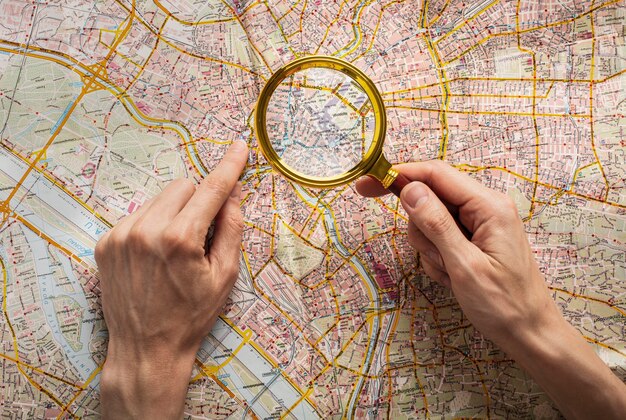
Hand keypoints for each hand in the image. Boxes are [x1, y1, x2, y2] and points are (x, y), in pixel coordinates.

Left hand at [95, 140, 247, 418]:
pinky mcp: (106, 243)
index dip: (228, 167)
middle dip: (198, 201)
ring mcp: (121, 235)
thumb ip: (231, 228)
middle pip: (182, 186)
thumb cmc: (192, 316)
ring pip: (159, 199)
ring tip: (174, 249)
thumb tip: (233, 192)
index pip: (210, 190)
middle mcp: (146, 230)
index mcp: (180, 239)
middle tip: (202, 233)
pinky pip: (138, 214)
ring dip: (174, 212)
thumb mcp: (224, 276)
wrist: (146, 349)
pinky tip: (154, 255)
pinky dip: (152, 225)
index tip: (240, 148)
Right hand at [357, 160, 625, 418]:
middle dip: (421, 228)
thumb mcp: (464, 265)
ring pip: (430, 220)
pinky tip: (452, 277)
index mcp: (488, 205)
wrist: (529, 334)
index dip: (398, 175)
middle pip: (430, 198)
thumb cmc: (503, 304)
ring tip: (450, 273)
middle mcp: (484, 207)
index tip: (366, 184)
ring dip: (430, 248)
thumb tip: (409, 189)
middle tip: (437, 258)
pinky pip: (439, 238)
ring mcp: (479, 223)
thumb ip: (436, 223)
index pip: (436, 174)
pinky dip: (437, 257)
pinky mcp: (473, 239)